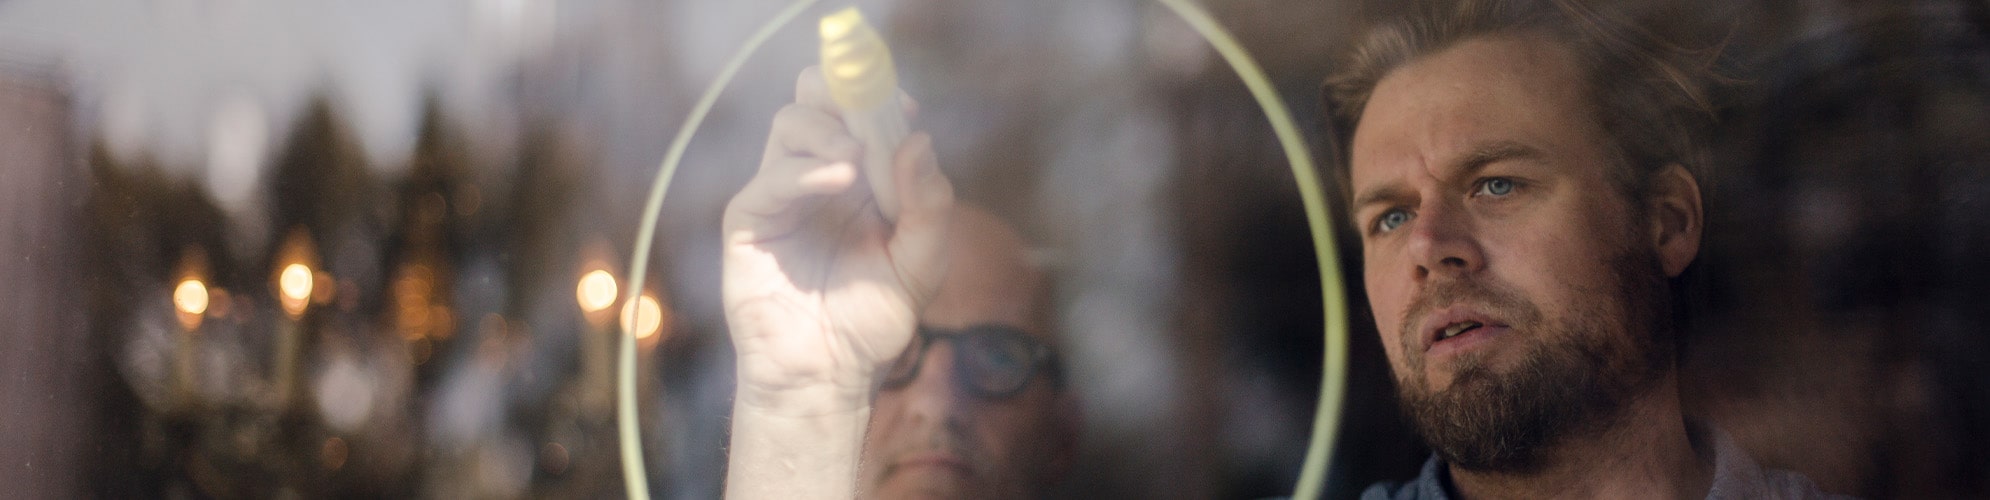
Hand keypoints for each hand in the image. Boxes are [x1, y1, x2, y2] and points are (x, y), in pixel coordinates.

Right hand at [722, 67, 952, 415]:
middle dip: (842, 91)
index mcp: (860, 178)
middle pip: (815, 98)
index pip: (861, 112)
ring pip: (789, 124)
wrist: (829, 374)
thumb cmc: (872, 321)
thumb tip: (919, 140)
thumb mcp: (921, 264)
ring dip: (827, 129)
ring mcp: (782, 195)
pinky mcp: (750, 221)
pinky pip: (770, 180)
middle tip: (870, 113)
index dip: (881, 98)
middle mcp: (818, 175)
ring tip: (857, 159)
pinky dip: (806, 171)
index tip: (905, 106)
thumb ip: (928, 206)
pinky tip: (841, 178)